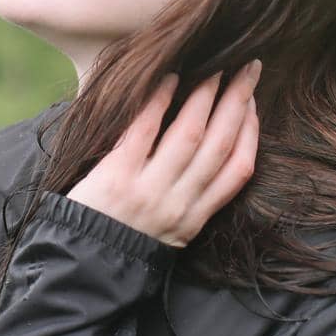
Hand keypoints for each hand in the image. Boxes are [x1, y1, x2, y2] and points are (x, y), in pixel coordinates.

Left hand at [66, 60, 262, 247]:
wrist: (81, 268)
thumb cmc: (123, 241)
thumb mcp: (170, 232)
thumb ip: (189, 198)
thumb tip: (205, 147)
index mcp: (196, 217)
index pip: (239, 169)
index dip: (251, 132)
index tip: (254, 102)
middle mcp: (179, 203)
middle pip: (220, 144)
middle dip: (238, 102)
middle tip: (248, 68)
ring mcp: (149, 190)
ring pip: (190, 135)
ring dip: (205, 96)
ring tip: (213, 68)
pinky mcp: (118, 177)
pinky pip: (143, 132)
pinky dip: (158, 104)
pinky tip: (168, 80)